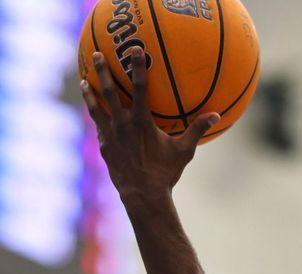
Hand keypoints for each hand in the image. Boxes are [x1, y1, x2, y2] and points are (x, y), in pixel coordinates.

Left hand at [81, 48, 219, 203]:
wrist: (142, 196)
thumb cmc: (165, 173)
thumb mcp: (184, 150)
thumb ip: (197, 130)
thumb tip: (217, 115)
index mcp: (141, 122)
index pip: (140, 88)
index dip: (138, 67)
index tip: (135, 50)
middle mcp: (122, 126)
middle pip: (109, 93)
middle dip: (103, 72)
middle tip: (97, 55)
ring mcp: (110, 137)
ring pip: (96, 110)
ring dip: (90, 94)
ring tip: (84, 81)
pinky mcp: (104, 148)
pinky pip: (99, 128)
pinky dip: (96, 118)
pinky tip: (93, 113)